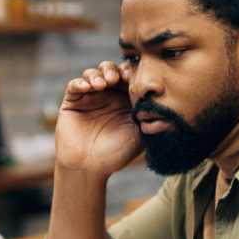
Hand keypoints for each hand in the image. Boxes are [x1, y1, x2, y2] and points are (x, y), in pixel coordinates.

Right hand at [56, 61, 141, 177]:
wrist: (90, 168)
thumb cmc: (116, 154)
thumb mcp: (140, 136)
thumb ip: (150, 120)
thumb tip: (166, 104)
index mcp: (124, 100)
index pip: (127, 77)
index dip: (130, 73)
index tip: (133, 78)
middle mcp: (107, 96)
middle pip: (109, 70)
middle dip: (113, 70)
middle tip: (117, 78)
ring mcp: (89, 98)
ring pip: (92, 73)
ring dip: (97, 74)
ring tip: (103, 84)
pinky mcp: (72, 102)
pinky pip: (74, 85)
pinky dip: (81, 82)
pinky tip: (88, 88)